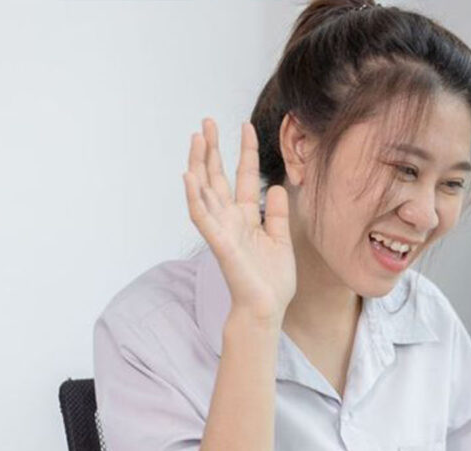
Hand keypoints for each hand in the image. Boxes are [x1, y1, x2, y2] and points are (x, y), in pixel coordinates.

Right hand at [183, 118, 295, 323]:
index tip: (245, 126)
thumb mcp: (281, 240)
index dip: (245, 152)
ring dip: (199, 163)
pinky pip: (202, 216)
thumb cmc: (272, 280)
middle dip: (212, 149)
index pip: (244, 177)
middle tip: (207, 121)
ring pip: (205, 190)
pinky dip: (194, 196)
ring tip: (196, 137)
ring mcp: (223, 229)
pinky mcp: (219, 242)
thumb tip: (279, 188)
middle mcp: (231, 219)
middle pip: (218, 177)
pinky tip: (188, 175)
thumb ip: (278, 214)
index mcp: (247, 217)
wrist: (267, 308)